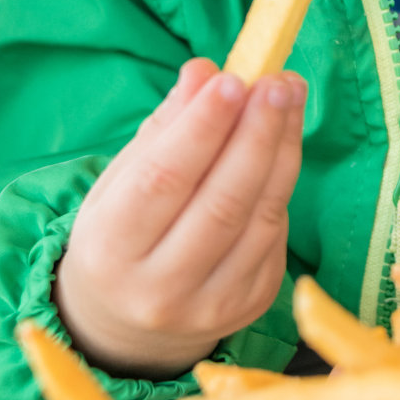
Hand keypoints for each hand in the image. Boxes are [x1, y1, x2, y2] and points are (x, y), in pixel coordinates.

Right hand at [53, 58, 305, 378]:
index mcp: (111, 250)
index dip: (202, 127)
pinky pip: (276, 236)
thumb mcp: (120, 181)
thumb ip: (165, 128)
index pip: (163, 180)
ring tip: (289, 96)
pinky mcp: (249, 306)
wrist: (126, 326)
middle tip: (277, 81)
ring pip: (261, 217)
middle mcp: (159, 288)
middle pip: (222, 202)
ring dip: (282, 149)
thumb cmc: (121, 235)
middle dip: (256, 134)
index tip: (232, 79)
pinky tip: (282, 144)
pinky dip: (282, 183)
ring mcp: (210, 306)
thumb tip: (204, 72)